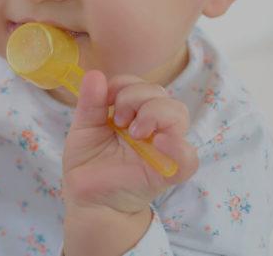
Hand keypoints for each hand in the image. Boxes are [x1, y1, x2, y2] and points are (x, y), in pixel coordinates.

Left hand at [62, 71, 198, 214]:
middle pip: (162, 95)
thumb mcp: (83, 128)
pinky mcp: (168, 172)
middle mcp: (152, 127)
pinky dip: (178, 147)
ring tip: (133, 132)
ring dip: (154, 113)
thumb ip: (90, 103)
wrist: (87, 198)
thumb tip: (94, 73)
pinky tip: (159, 142)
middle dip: (137, 97)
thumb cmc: (88, 161)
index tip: (106, 99)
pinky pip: (189, 158)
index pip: (142, 85)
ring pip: (178, 114)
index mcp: (133, 113)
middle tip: (118, 120)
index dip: (125, 84)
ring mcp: (162, 148)